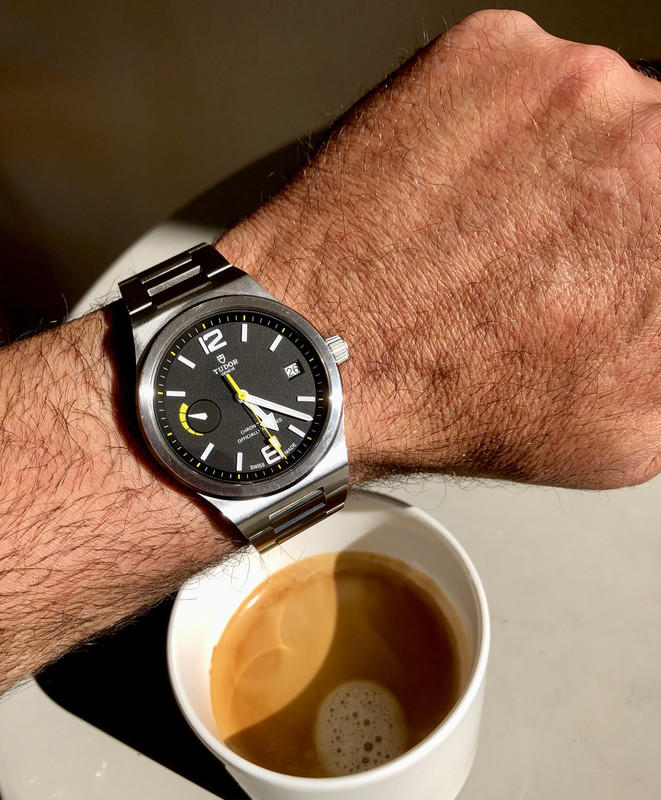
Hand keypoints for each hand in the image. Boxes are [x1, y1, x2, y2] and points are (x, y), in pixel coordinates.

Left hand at [220, 10, 660, 489]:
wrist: (332, 352)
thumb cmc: (459, 396)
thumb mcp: (631, 423)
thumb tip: (658, 308)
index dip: (645, 245)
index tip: (620, 258)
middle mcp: (643, 138)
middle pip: (650, 150)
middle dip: (617, 204)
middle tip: (554, 253)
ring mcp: (565, 83)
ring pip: (592, 112)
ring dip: (560, 164)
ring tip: (494, 232)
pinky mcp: (489, 54)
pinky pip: (521, 84)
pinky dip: (499, 131)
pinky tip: (460, 196)